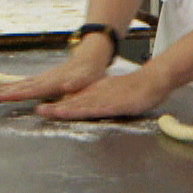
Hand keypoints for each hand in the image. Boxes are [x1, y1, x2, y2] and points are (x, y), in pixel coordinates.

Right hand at [0, 48, 109, 104]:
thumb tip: (67, 86)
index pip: (29, 90)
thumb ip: (77, 82)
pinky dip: (14, 85)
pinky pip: (25, 82)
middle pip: (20, 86)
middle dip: (3, 92)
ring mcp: (43, 78)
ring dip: (6, 88)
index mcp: (52, 83)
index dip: (12, 94)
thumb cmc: (90, 72)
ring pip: (21, 83)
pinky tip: (7, 87)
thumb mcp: (87, 78)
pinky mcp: (45, 78)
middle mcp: (44, 80)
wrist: (91, 57)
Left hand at [35, 67, 171, 120]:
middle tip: (38, 112)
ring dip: (67, 109)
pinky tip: (81, 112)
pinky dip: (87, 110)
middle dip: (55, 108)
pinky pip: (100, 108)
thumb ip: (96, 99)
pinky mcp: (118, 104)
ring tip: (51, 112)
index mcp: (95, 92)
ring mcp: (107, 99)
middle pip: (74, 103)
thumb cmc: (134, 89)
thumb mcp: (111, 93)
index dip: (57, 105)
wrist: (154, 79)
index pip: (73, 100)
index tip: (41, 109)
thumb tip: (80, 106)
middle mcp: (98, 95)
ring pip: (84, 105)